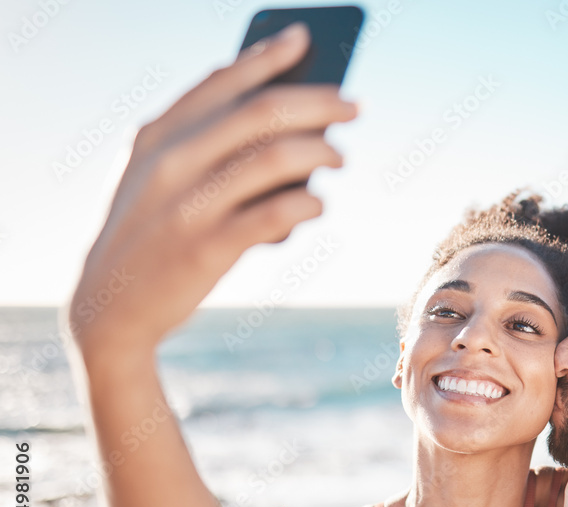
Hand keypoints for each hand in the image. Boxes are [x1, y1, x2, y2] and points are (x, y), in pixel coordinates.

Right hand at [69, 22, 357, 359]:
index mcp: (157, 135)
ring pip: (275, 158)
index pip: (220, 81)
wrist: (109, 304)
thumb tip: (285, 125)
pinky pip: (276, 214)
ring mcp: (190, 204)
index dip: (266, 56)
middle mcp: (172, 161)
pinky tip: (318, 205)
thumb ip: (199, 143)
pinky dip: (308, 204)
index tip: (304, 38)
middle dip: (319, 103)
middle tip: (354, 106)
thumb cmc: (150, 231)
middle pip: (262, 112)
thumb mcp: (154, 176)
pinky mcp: (208, 248)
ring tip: (340, 158)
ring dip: (321, 153)